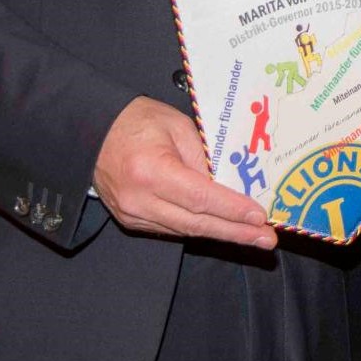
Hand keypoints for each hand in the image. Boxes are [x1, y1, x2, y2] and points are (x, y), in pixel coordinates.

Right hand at [93, 96, 274, 247]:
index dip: (232, 210)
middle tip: (266, 239)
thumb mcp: (179, 127)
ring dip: (222, 234)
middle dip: (235, 232)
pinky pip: (172, 228)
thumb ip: (204, 157)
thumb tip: (230, 185)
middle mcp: (139, 200)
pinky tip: (224, 228)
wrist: (94, 132)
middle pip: (195, 223)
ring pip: (185, 230)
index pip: (200, 198)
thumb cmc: (138, 121)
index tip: (260, 217)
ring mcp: (132, 214)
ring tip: (254, 236)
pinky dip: (199, 228)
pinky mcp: (131, 220)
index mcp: (151, 172)